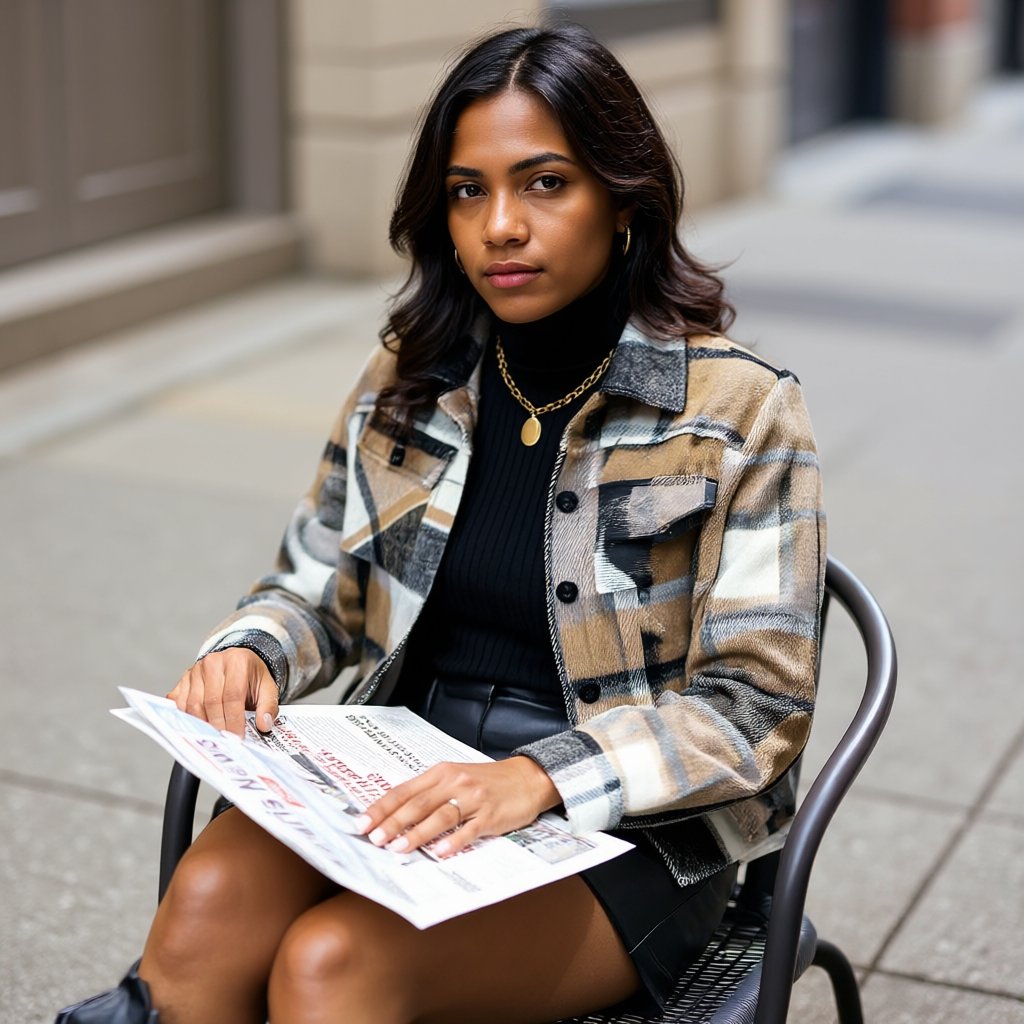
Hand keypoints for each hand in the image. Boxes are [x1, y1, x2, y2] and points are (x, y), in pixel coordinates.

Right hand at [167, 648, 278, 736]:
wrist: (239, 661)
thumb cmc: (252, 676)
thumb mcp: (268, 688)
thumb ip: (268, 707)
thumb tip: (263, 725)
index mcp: (237, 662)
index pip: (232, 695)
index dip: (234, 720)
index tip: (236, 738)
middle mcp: (214, 662)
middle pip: (211, 701)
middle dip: (218, 726)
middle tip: (224, 742)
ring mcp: (196, 670)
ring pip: (193, 703)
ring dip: (202, 724)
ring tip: (212, 737)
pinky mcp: (184, 679)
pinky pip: (179, 701)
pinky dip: (185, 717)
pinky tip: (195, 727)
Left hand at [356, 756, 560, 857]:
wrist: (528, 777)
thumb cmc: (487, 780)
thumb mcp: (455, 777)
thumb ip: (428, 793)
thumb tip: (395, 815)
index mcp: (441, 772)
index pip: (404, 790)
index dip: (381, 807)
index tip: (362, 823)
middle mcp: (455, 782)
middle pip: (418, 803)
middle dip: (393, 822)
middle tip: (374, 839)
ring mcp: (474, 799)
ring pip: (440, 816)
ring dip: (417, 833)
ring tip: (399, 847)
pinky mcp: (491, 816)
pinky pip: (469, 830)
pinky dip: (453, 841)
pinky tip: (439, 852)